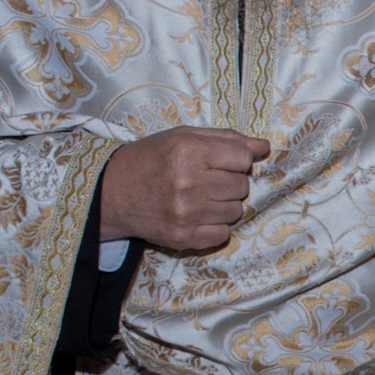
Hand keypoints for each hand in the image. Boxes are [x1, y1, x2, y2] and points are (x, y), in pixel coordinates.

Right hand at [98, 127, 270, 251]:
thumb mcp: (183, 137)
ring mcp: (185, 213)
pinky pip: (223, 234)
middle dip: (230, 182)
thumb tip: (264, 146)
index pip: (243, 158)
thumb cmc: (150, 159)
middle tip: (205, 180)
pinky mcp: (183, 237)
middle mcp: (188, 182)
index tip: (219, 161)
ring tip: (198, 197)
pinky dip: (214, 226)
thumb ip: (226, 139)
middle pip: (242, 186)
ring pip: (236, 211)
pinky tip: (195, 215)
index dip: (235, 159)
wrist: (110, 192)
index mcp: (188, 151)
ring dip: (223, 204)